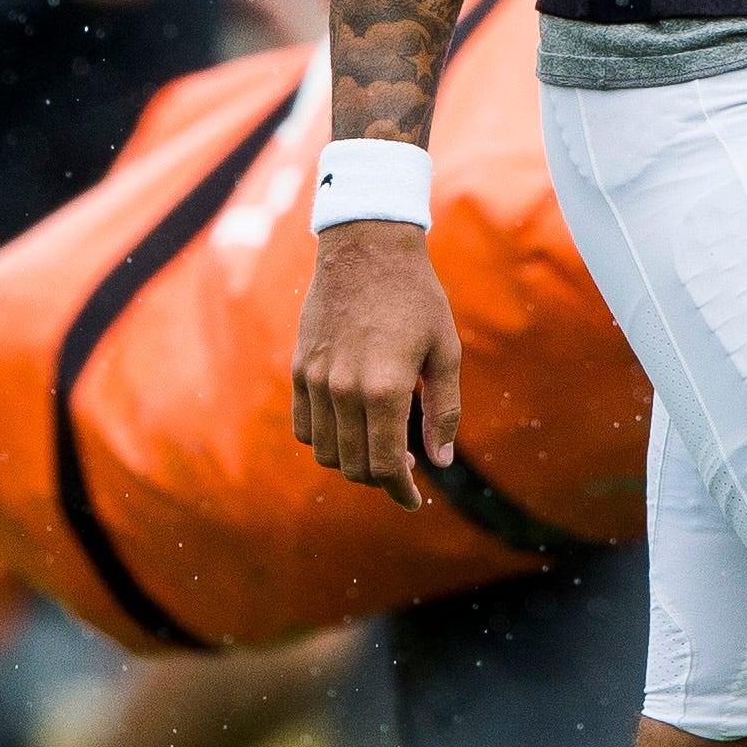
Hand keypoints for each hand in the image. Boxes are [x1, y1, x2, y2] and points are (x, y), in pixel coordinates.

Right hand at [292, 220, 459, 508]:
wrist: (367, 246)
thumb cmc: (416, 297)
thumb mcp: (446, 351)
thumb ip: (443, 410)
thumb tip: (439, 461)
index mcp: (384, 389)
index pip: (385, 466)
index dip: (401, 492)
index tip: (414, 500)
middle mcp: (343, 390)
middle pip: (353, 466)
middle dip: (380, 480)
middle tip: (403, 471)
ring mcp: (315, 379)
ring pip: (325, 452)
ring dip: (351, 462)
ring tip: (376, 447)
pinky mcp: (299, 367)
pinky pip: (303, 425)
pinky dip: (324, 440)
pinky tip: (348, 427)